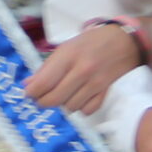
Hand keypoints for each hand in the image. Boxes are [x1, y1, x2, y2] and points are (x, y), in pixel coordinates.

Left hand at [27, 23, 143, 115]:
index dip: (32, 92)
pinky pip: (88, 110)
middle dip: (43, 102)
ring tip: (62, 95)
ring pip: (71, 107)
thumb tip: (28, 85)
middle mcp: (82, 70)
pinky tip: (79, 98)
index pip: (44, 82)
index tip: (29, 94)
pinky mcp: (106, 92)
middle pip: (55, 98)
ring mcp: (95, 83)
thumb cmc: (90, 42)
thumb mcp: (66, 48)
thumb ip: (47, 67)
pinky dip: (81, 108)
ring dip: (63, 104)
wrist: (123, 42)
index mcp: (69, 56)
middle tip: (41, 99)